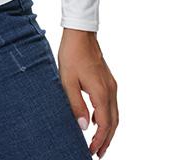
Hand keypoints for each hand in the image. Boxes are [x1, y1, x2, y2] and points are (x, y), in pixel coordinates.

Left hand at [58, 29, 117, 157]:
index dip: (99, 140)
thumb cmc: (72, 55)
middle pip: (113, 122)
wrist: (80, 33)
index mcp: (101, 91)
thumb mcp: (67, 81)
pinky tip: (98, 121)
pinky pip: (112, 104)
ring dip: (108, 130)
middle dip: (106, 140)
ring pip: (115, 114)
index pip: (105, 124)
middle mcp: (110, 90)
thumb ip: (76, 104)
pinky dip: (108, 118)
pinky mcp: (108, 81)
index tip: (91, 152)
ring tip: (99, 143)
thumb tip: (84, 127)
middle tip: (98, 154)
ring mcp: (111, 85)